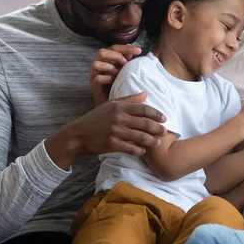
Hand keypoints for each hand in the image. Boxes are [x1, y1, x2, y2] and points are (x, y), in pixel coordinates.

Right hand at [45, 92, 166, 169]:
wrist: (78, 134)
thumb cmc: (96, 118)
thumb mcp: (111, 105)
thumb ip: (129, 99)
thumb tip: (146, 93)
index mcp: (120, 107)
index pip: (143, 109)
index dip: (156, 114)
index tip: (164, 118)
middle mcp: (119, 118)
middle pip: (145, 123)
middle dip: (157, 128)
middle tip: (165, 132)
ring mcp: (115, 132)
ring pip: (140, 137)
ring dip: (151, 140)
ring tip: (157, 142)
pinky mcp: (112, 144)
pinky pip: (130, 148)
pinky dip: (139, 150)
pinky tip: (143, 151)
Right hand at [90, 45, 141, 104]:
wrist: (114, 106)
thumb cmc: (119, 87)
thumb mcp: (125, 72)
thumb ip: (127, 61)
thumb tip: (134, 49)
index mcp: (106, 60)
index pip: (113, 48)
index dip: (125, 47)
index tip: (139, 51)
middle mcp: (98, 66)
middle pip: (102, 52)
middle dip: (116, 55)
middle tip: (126, 63)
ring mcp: (94, 76)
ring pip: (96, 64)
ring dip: (110, 67)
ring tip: (119, 74)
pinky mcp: (93, 87)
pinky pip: (98, 78)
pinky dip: (108, 78)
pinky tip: (115, 82)